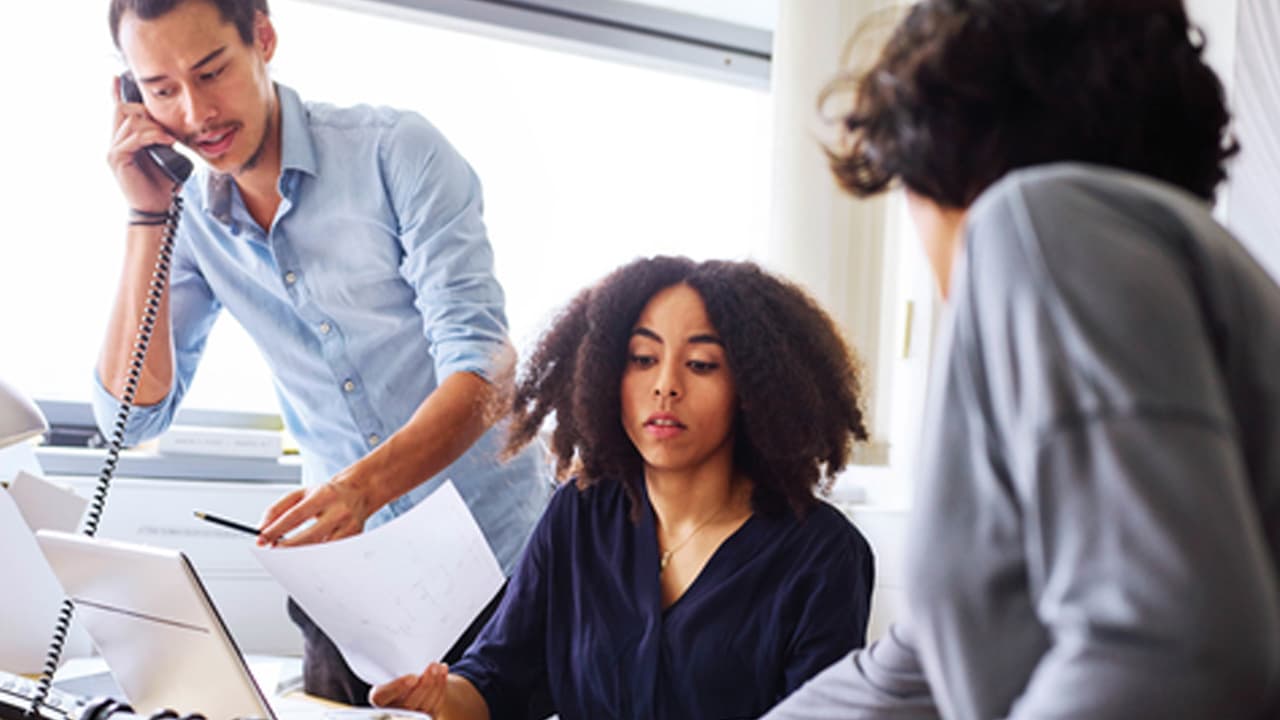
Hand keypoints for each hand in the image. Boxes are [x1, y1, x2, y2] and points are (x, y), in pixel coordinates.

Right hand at [108, 76, 182, 211]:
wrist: (158, 207)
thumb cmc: (163, 182)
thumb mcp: (167, 153)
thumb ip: (163, 136)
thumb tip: (171, 122)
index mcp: (125, 138)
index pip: (119, 110)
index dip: (117, 93)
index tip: (118, 77)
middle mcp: (115, 141)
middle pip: (125, 109)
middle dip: (147, 112)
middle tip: (166, 126)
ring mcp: (114, 149)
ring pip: (130, 121)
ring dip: (154, 126)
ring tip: (170, 138)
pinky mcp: (117, 158)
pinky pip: (133, 138)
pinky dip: (151, 136)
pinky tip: (166, 141)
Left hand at [257, 466, 377, 545]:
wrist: (358, 493)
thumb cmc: (326, 495)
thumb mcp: (301, 494)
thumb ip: (278, 508)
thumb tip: (263, 527)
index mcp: (323, 495)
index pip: (295, 515)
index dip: (276, 529)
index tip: (262, 540)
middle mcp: (338, 510)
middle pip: (309, 536)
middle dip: (287, 548)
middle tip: (273, 552)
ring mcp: (349, 525)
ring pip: (322, 549)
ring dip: (302, 556)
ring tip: (290, 556)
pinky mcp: (354, 537)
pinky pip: (332, 554)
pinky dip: (317, 557)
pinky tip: (309, 556)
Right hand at [370, 663, 448, 714]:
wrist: (410, 684)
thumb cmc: (397, 670)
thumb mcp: (391, 665)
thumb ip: (393, 662)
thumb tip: (395, 641)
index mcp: (380, 698)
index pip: (382, 697)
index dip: (397, 688)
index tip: (413, 676)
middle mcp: (393, 710)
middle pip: (409, 703)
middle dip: (424, 684)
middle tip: (433, 666)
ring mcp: (411, 716)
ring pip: (425, 706)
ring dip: (435, 684)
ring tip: (439, 667)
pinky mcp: (427, 716)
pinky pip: (435, 705)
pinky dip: (441, 688)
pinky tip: (443, 673)